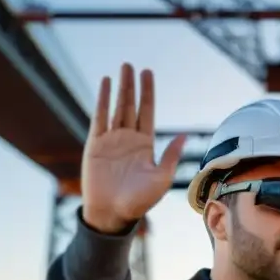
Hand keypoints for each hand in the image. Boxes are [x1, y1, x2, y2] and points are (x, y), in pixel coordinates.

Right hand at [81, 63, 186, 232]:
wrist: (113, 214)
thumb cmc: (139, 201)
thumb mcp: (161, 178)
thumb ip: (171, 156)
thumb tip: (184, 136)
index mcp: (145, 145)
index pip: (147, 112)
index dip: (148, 93)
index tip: (148, 73)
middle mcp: (128, 139)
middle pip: (131, 105)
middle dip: (132, 86)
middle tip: (132, 65)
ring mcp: (111, 141)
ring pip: (116, 108)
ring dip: (118, 88)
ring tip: (121, 68)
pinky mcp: (95, 145)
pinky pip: (99, 118)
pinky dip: (102, 100)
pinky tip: (104, 83)